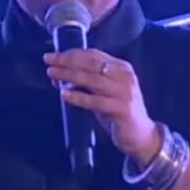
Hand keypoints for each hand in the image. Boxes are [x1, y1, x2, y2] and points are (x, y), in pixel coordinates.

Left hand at [44, 49, 161, 166]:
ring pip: (92, 80)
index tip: (53, 56)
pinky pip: (96, 101)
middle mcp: (124, 76)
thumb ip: (85, 82)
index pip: (93, 55)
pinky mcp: (122, 109)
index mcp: (121, 67)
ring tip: (53, 75)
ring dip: (69, 76)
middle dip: (67, 61)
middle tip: (48, 61)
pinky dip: (79, 97)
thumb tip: (58, 75)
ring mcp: (124, 92)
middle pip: (91, 64)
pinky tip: (65, 95)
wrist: (141, 135)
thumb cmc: (118, 111)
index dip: (71, 54)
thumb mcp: (103, 92)